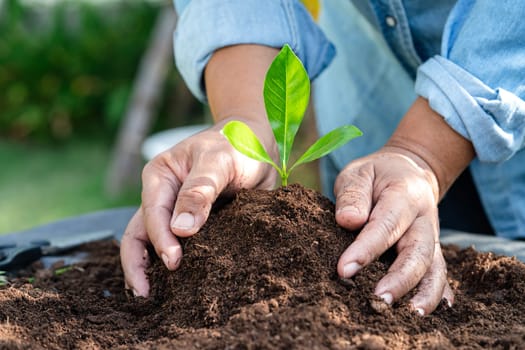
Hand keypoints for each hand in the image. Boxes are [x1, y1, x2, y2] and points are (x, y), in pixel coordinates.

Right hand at [120, 119, 276, 296]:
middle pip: (140, 232)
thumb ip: (200, 191)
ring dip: (150, 268)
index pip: (152, 213)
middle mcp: (162, 195)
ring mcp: (176, 210)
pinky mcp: (194, 223)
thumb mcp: (218, 162)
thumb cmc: (236, 145)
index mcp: (160, 176)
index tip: (173, 262)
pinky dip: (172, 263)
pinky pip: (179, 245)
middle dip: (137, 264)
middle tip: (145, 295)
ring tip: (151, 297)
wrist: (257, 144)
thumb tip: (180, 230)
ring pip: (153, 242)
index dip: (160, 240)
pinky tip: (176, 285)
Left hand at [334, 147, 453, 314]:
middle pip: (417, 252)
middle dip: (399, 279)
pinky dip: (438, 293)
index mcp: (404, 195)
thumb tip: (349, 221)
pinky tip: (427, 313)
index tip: (344, 270)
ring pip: (434, 267)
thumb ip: (353, 194)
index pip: (385, 225)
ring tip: (408, 317)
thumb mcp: (359, 173)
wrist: (409, 171)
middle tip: (378, 300)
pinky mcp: (432, 250)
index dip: (366, 249)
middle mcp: (424, 219)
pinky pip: (440, 273)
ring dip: (424, 293)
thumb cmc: (377, 175)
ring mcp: (432, 236)